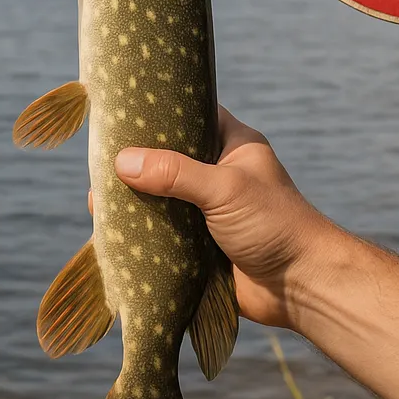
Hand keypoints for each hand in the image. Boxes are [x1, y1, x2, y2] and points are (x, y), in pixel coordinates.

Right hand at [90, 105, 334, 329]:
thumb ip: (175, 173)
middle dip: (135, 162)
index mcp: (231, 144)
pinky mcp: (197, 244)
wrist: (302, 288)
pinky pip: (160, 233)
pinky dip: (139, 233)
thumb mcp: (225, 188)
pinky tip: (109, 231)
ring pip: (160, 197)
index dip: (158, 112)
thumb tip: (122, 162)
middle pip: (166, 158)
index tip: (121, 111)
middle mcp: (216, 172)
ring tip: (96, 199)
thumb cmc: (274, 224)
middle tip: (97, 160)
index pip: (190, 114)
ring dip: (133, 201)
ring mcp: (205, 209)